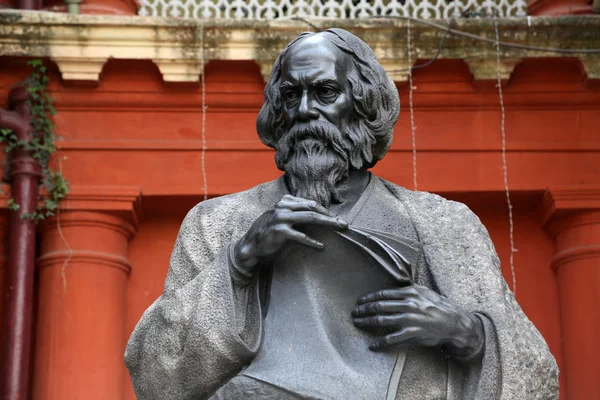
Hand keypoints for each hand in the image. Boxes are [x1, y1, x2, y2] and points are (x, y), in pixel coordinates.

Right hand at [233, 194, 347, 275]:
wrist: (249, 246)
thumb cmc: (266, 233)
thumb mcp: (279, 217)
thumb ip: (293, 213)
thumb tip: (316, 216)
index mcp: (284, 201)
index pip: (309, 203)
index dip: (324, 210)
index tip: (335, 218)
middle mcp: (282, 207)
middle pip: (312, 209)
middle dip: (330, 216)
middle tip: (344, 224)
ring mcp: (280, 219)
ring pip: (310, 218)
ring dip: (327, 224)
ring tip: (339, 229)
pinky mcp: (280, 232)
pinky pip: (301, 237)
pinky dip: (312, 242)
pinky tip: (320, 246)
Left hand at [352, 285, 483, 359]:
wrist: (455, 323)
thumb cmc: (439, 306)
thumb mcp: (424, 292)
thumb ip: (409, 289)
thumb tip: (395, 285)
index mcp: (410, 293)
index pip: (383, 294)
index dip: (368, 298)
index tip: (359, 301)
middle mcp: (408, 304)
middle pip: (379, 306)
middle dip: (364, 310)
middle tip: (354, 313)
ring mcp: (410, 320)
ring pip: (382, 321)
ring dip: (367, 322)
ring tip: (358, 324)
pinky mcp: (413, 334)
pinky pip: (392, 340)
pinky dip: (380, 343)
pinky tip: (372, 346)